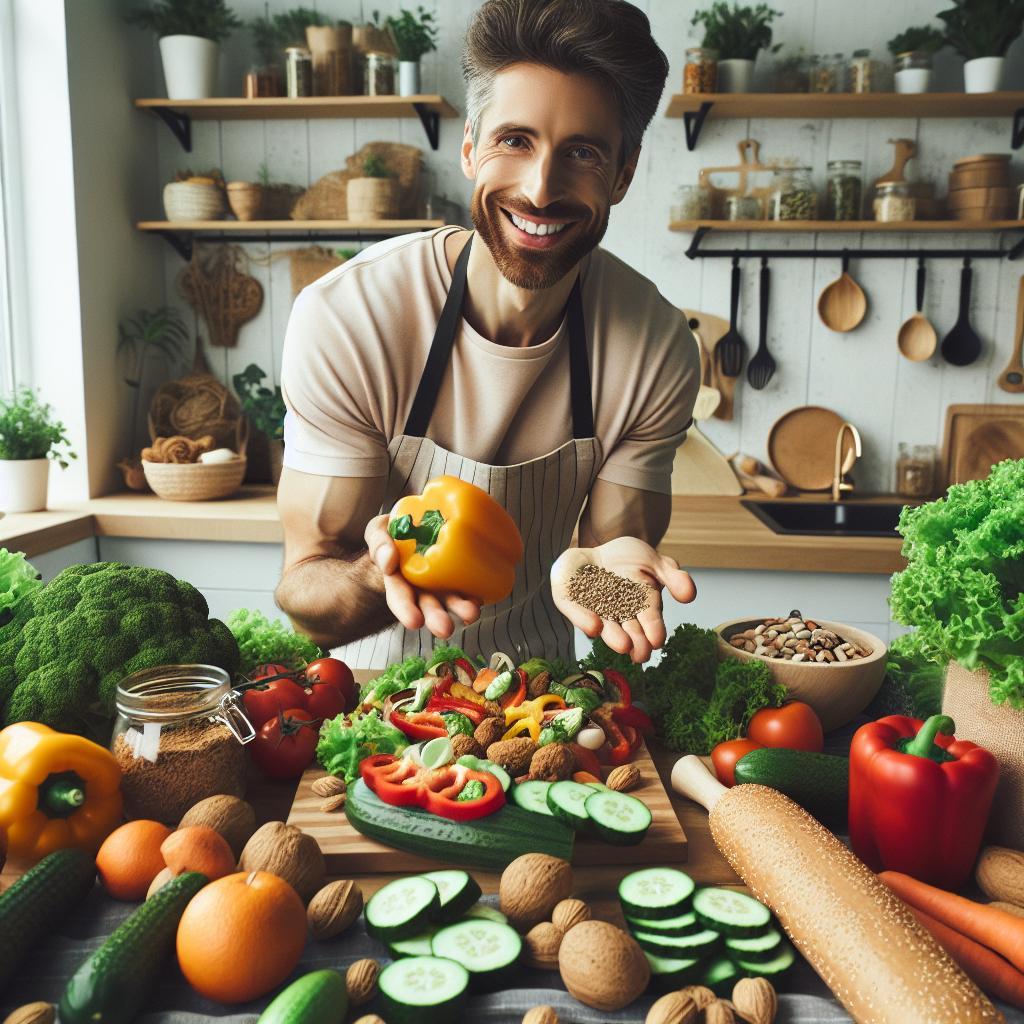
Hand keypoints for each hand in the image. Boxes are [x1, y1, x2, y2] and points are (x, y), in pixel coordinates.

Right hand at [364, 514, 481, 638]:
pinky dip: (474, 595)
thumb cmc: (394, 532)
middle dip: (436, 618)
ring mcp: (443, 584)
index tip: (414, 621)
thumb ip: (378, 544)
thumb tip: (389, 561)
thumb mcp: (378, 531)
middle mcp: (421, 589)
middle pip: (428, 607)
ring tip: (471, 614)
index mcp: (398, 582)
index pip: (399, 599)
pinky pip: (469, 587)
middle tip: (445, 629)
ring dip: (461, 609)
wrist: (416, 526)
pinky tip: (479, 599)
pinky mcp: (461, 576)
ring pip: (451, 600)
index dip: (406, 610)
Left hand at [550, 536, 695, 663]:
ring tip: (622, 645)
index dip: (653, 629)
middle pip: (627, 629)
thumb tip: (690, 595)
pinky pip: (573, 609)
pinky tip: (593, 628)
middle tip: (640, 654)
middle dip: (634, 640)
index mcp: (640, 606)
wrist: (597, 551)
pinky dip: (582, 618)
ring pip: (602, 624)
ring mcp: (592, 608)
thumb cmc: (629, 561)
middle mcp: (616, 613)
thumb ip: (673, 577)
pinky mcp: (567, 600)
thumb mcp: (656, 562)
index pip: (649, 619)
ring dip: (612, 635)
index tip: (658, 640)